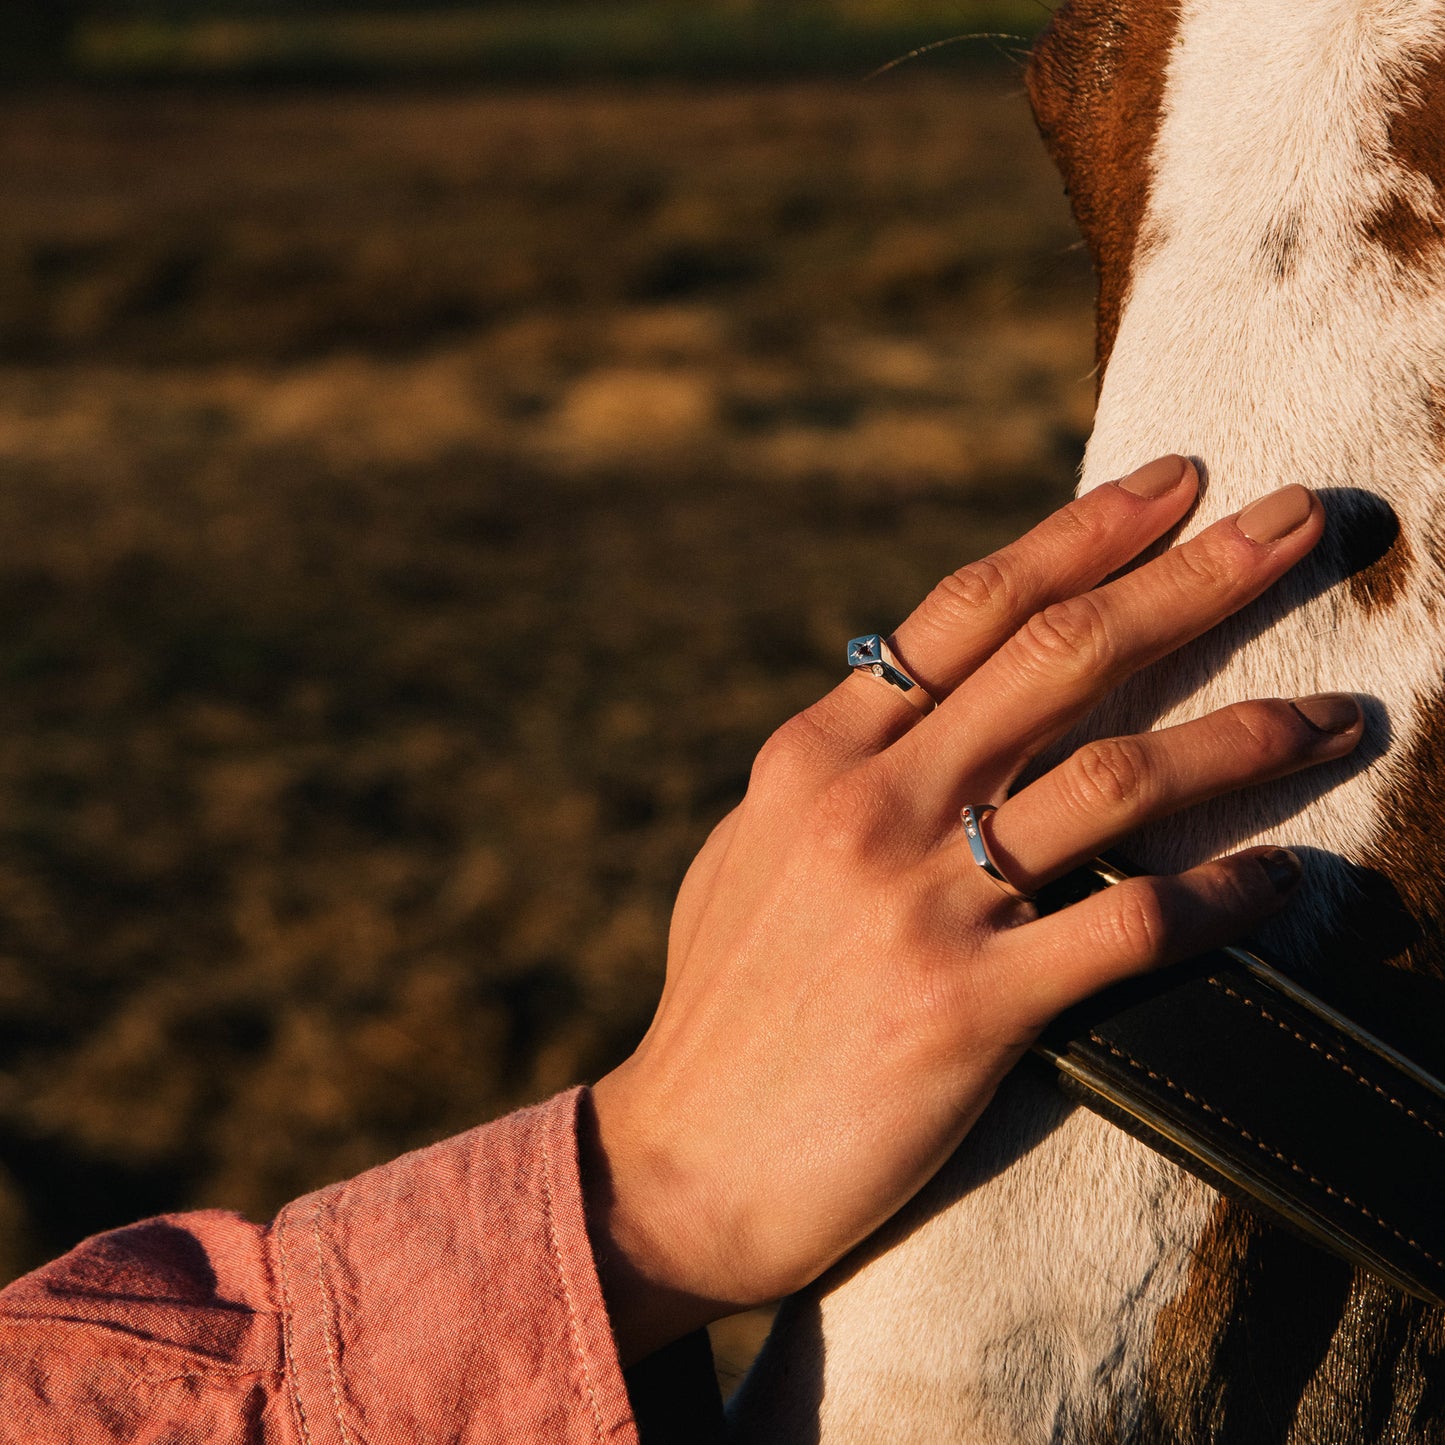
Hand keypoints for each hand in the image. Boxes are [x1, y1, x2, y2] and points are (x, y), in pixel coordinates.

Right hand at [583, 456, 1360, 1363]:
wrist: (684, 1159)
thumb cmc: (724, 1002)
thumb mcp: (753, 848)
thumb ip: (837, 768)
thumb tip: (908, 700)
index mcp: (816, 753)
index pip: (968, 609)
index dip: (1083, 532)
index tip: (1173, 482)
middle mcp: (871, 804)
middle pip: (1061, 656)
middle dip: (1197, 576)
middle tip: (1302, 519)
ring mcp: (918, 901)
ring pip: (1116, 779)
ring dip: (1246, 735)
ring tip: (1338, 715)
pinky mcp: (966, 1007)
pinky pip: (1129, 928)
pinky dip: (1220, 901)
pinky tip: (1281, 883)